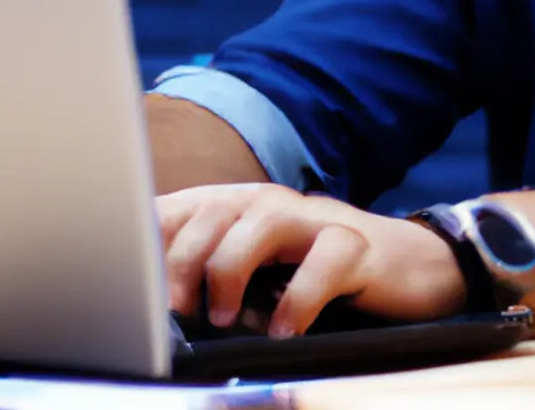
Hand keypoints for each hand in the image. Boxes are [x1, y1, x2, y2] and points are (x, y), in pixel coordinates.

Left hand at [157, 184, 465, 337]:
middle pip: (212, 211)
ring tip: (226, 318)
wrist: (412, 266)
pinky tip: (287, 330)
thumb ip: (209, 276)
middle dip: (180, 261)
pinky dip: (299, 298)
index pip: (179, 207)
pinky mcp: (358, 246)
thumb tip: (143, 311)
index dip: (144, 239)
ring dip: (231, 268)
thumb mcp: (258, 274)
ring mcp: (317, 220)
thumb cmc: (319, 275)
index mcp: (240, 209)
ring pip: (262, 221)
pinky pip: (325, 261)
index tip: (121, 284)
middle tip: (170, 313)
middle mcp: (274, 205)